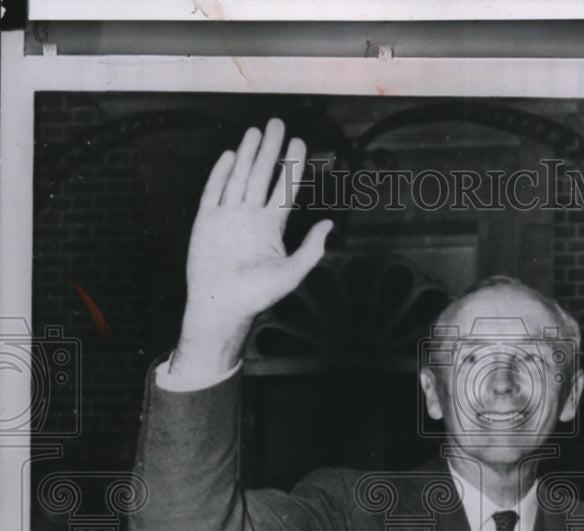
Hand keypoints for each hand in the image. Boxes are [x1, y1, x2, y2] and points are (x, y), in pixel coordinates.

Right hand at [171, 118, 332, 376]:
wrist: (222, 306)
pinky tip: (229, 155)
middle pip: (262, 175)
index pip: (284, 188)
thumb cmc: (256, 295)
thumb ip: (311, 250)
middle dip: (270, 149)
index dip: (292, 165)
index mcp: (271, 226)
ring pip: (240, 177)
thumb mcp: (290, 273)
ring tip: (255, 131)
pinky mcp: (206, 221)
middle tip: (277, 123)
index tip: (299, 142)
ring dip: (248, 154)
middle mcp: (250, 216)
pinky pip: (213, 191)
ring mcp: (228, 216)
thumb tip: (329, 226)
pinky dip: (221, 173)